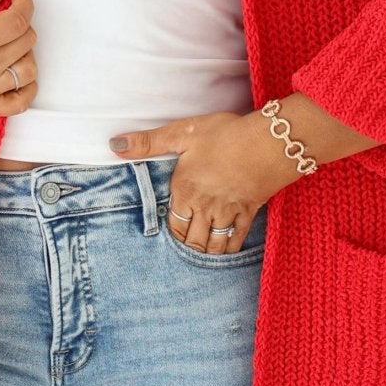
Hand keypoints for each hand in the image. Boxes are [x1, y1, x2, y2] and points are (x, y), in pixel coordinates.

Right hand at [0, 0, 37, 115]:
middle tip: (1, 20)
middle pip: (27, 41)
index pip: (20, 19)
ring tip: (4, 45)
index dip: (23, 2)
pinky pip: (22, 102)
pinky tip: (13, 71)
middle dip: (19, 24)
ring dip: (23, 53)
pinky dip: (26, 86)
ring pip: (29, 69)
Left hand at [108, 110, 293, 254]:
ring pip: (214, 244)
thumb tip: (115, 145)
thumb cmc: (226, 135)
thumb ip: (148, 142)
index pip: (173, 222)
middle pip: (193, 239)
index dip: (172, 230)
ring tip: (203, 253)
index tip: (172, 233)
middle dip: (188, 245)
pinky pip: (237, 238)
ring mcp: (228, 213)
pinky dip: (231, 247)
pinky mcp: (250, 212)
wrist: (270, 143)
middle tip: (187, 248)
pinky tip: (228, 249)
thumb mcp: (183, 132)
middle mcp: (204, 207)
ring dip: (207, 251)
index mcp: (185, 190)